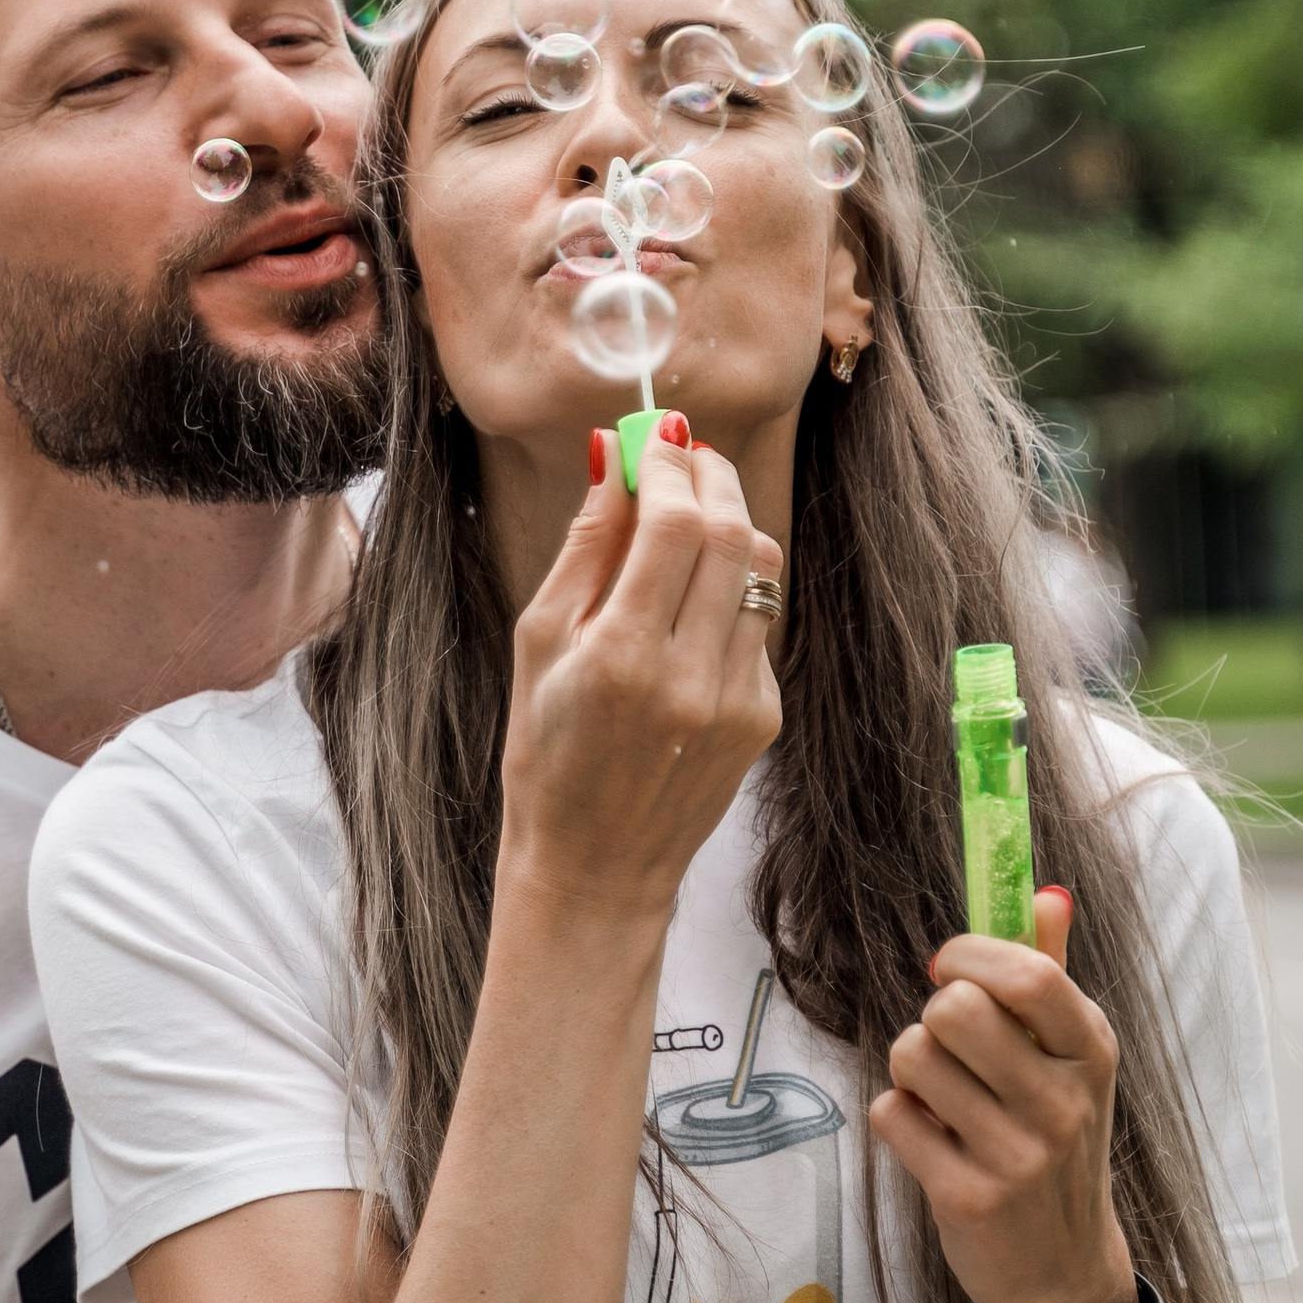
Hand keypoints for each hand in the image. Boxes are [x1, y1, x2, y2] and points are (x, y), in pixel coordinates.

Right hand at [498, 421, 783, 922]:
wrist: (594, 867)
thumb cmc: (546, 754)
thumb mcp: (538, 645)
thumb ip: (585, 548)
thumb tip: (612, 456)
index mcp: (621, 658)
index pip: (677, 525)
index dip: (673, 463)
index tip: (656, 434)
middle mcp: (690, 678)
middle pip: (733, 534)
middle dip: (712, 476)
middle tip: (684, 454)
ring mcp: (738, 701)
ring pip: (761, 570)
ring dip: (731, 523)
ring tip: (691, 514)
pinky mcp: (764, 717)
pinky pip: (760, 622)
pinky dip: (731, 590)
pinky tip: (692, 601)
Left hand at [870, 884, 1135, 1302]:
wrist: (1062, 1274)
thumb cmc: (1056, 1147)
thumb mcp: (1072, 1063)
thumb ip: (1052, 973)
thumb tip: (1045, 892)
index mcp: (1091, 1053)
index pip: (1029, 974)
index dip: (971, 954)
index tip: (951, 968)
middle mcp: (1062, 1102)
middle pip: (955, 1008)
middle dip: (934, 1018)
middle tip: (950, 1049)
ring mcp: (1017, 1154)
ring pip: (912, 1056)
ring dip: (911, 1070)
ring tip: (942, 1099)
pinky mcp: (965, 1196)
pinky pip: (890, 1113)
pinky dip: (898, 1119)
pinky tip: (932, 1142)